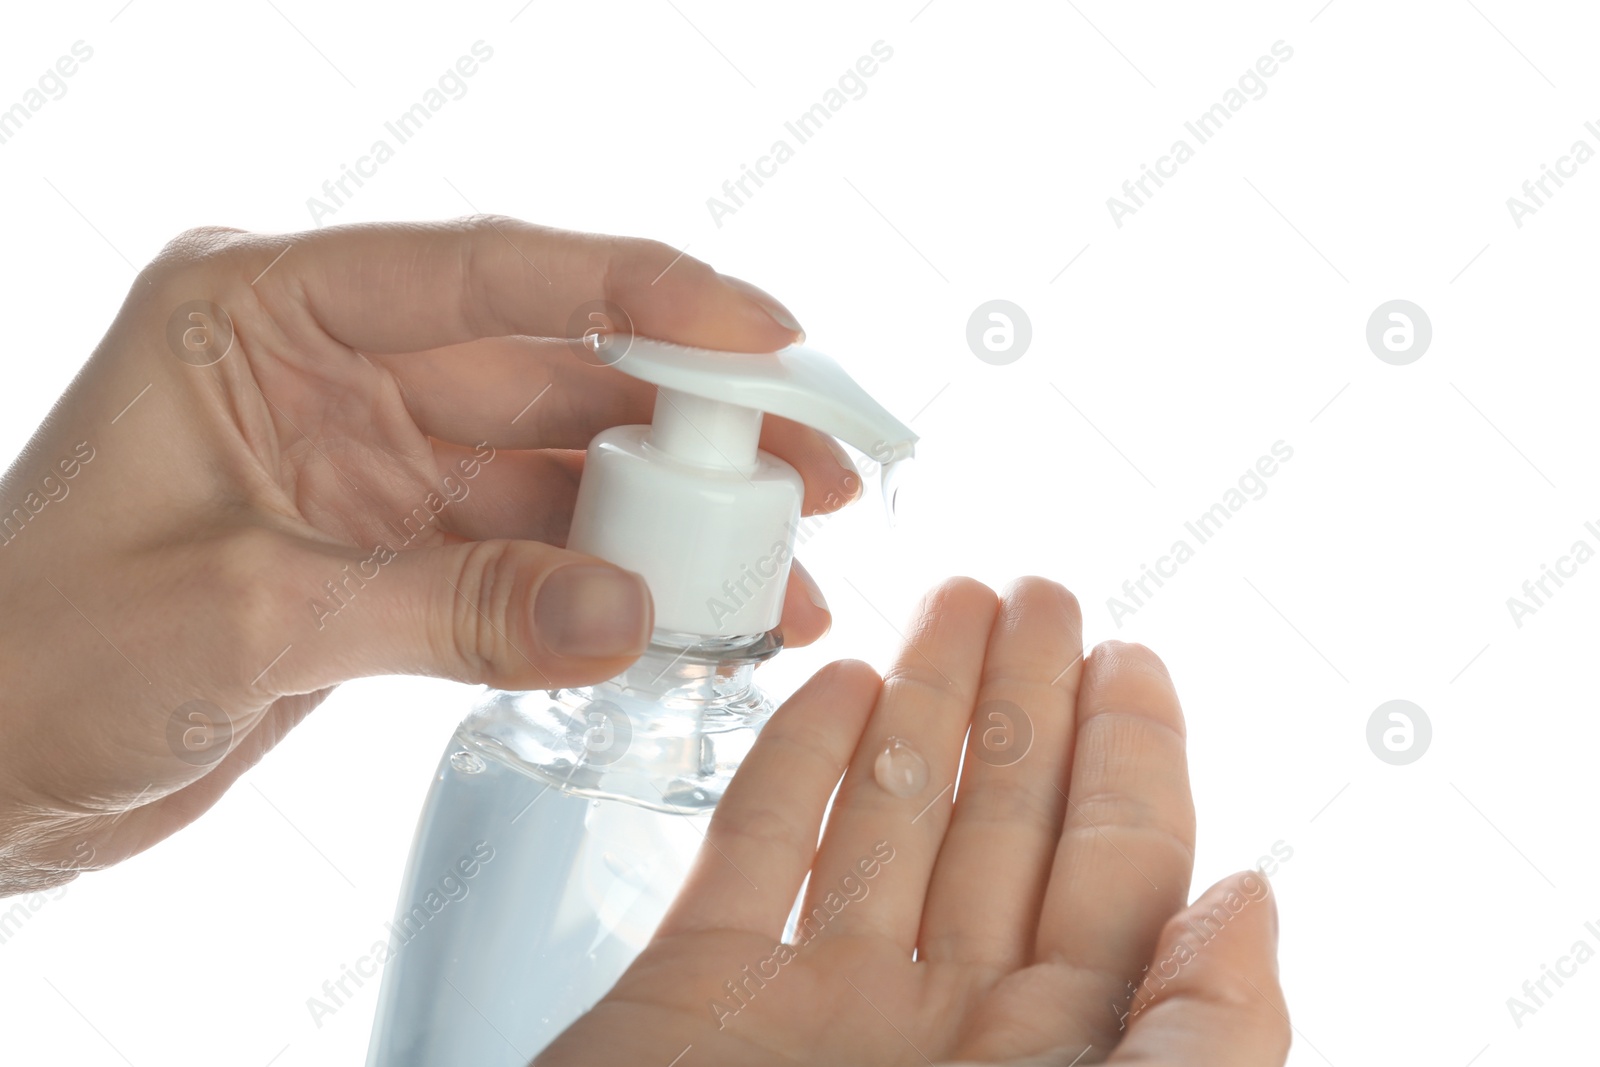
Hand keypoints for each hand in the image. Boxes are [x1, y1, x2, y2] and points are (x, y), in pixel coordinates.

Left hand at [0, 217, 856, 892]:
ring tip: (783, 566)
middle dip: (689, 420)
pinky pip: (528, 555)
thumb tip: (633, 612)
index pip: (483, 272)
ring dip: (666, 519)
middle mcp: (329, 369)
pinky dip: (609, 589)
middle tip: (817, 465)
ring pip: (555, 468)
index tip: (764, 335)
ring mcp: (368, 462)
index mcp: (259, 314)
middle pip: (550, 369)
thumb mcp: (243, 618)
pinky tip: (691, 620)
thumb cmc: (29, 661)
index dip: (639, 293)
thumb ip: (449, 608)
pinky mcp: (391, 553)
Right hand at [538, 578, 1290, 1065]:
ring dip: (921, 703)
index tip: (1131, 655)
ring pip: (887, 815)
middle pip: (1003, 821)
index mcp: (1054, 1060)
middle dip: (1025, 698)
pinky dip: (792, 765)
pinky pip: (756, 854)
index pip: (1116, 873)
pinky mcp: (695, 998)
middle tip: (1039, 590)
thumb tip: (1255, 898)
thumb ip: (1201, 1042)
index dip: (1129, 758)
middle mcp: (943, 1022)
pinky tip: (834, 691)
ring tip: (950, 602)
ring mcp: (816, 1006)